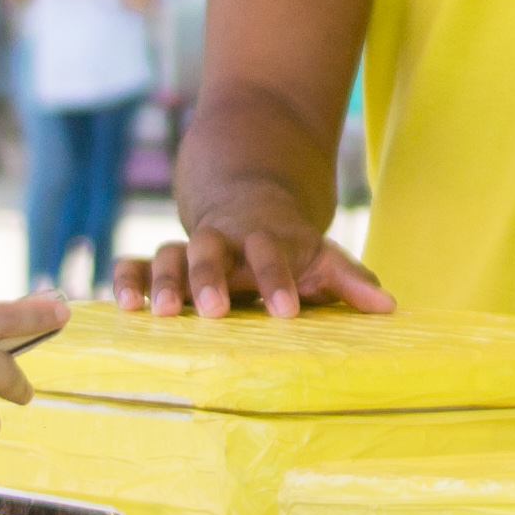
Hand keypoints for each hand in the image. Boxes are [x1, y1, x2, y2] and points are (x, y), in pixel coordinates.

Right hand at [109, 179, 393, 320]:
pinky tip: (127, 308)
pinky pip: (136, 266)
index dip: (278, 279)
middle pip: (213, 248)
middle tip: (217, 310)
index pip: (272, 251)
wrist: (246, 200)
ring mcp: (189, 249)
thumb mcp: (322, 256)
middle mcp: (224, 240)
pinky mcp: (160, 264)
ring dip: (167, 281)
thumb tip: (388, 306)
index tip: (286, 312)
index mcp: (266, 238)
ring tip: (164, 314)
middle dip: (212, 277)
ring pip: (170, 254)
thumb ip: (350, 279)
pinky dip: (128, 281)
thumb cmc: (289, 247)